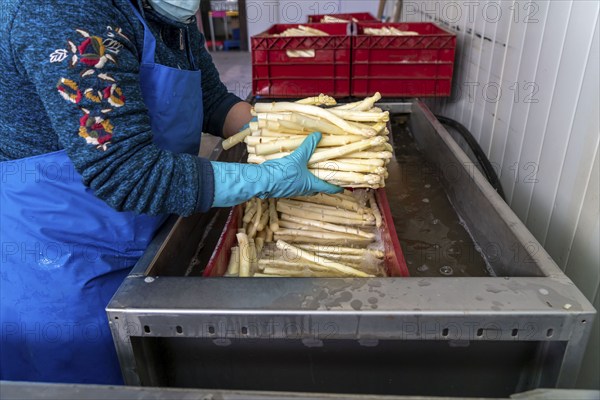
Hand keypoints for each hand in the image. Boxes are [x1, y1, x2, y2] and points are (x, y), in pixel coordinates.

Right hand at [211, 132, 341, 206]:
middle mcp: (303, 190)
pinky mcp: (283, 186)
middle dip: (322, 181)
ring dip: (309, 178)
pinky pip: (294, 182)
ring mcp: (292, 189)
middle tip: (328, 173)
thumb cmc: (282, 173)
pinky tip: (295, 168)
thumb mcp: (297, 157)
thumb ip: (308, 146)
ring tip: (312, 168)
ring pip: (305, 184)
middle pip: (317, 187)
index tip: (344, 187)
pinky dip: (298, 176)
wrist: (261, 181)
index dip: (337, 187)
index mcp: (311, 185)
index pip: (328, 188)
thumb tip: (319, 134)